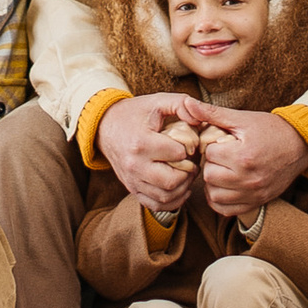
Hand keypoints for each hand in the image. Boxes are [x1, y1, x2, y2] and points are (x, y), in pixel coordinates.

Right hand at [97, 93, 208, 214]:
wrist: (106, 126)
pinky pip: (156, 205)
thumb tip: (201, 120)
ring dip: (183, 188)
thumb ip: (181, 104)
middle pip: (172, 181)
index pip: (177, 154)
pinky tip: (179, 188)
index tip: (189, 143)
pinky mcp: (132, 189)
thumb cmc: (136, 113)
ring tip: (187, 174)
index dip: (189, 148)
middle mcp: (135, 165)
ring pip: (166, 196)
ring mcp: (132, 180)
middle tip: (192, 162)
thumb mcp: (158, 101)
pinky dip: (172, 201)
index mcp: (141, 142)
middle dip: (188, 172)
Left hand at [196, 106, 307, 217]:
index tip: (220, 141)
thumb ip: (212, 113)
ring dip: (213, 182)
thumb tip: (187, 104)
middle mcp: (248, 179)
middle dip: (211, 164)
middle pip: (209, 176)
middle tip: (220, 155)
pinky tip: (224, 185)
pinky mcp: (256, 203)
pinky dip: (220, 200)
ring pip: (214, 195)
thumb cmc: (271, 129)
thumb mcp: (242, 118)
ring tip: (222, 169)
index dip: (211, 145)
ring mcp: (253, 194)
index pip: (209, 154)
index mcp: (243, 156)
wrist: (300, 146)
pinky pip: (226, 210)